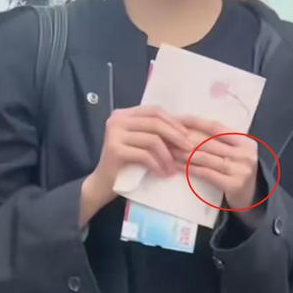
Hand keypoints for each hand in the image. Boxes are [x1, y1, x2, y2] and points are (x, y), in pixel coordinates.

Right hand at [80, 106, 189, 225]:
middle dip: (175, 136)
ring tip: (173, 168)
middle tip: (188, 150)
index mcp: (124, 114)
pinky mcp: (114, 149)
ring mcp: (114, 134)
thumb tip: (187, 127)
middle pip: (155, 123)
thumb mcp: (141, 141)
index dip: (173, 121)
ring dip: (167, 156)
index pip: (154, 110)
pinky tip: (162, 173)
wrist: (103, 182)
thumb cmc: (126, 162)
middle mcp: (117, 120)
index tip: (187, 135)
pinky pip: (144, 155)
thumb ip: (156, 131)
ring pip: (152, 139)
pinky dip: (157, 165)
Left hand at [174, 116, 259, 212]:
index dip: (195, 122)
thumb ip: (219, 141)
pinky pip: (205, 173)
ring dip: (183, 153)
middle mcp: (245, 153)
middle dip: (184, 138)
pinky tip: (177, 166)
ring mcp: (240, 169)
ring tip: (168, 150)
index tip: (176, 119)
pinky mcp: (233, 184)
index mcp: (245, 141)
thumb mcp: (235, 153)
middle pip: (207, 142)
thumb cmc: (237, 172)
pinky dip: (189, 168)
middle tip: (166, 136)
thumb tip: (187, 128)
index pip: (215, 127)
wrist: (252, 199)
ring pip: (204, 157)